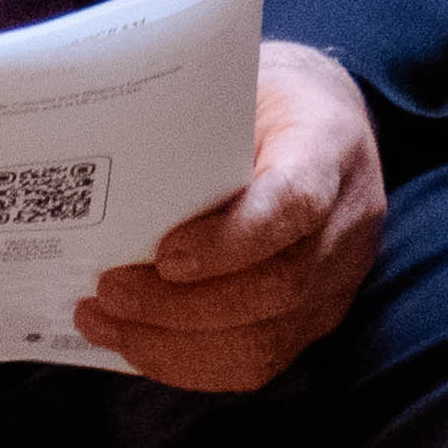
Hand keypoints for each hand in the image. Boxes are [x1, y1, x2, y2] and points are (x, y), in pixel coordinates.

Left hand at [78, 40, 386, 390]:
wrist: (325, 120)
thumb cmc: (264, 100)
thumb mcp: (235, 83)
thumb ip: (189, 126)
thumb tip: (98, 170)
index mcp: (330, 146)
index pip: (295, 205)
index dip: (231, 242)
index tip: (164, 254)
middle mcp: (349, 221)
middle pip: (276, 288)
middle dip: (179, 306)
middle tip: (108, 290)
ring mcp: (339, 278)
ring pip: (264, 341)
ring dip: (172, 345)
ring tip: (103, 322)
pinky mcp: (317, 316)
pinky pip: (257, 363)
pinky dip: (188, 364)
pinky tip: (135, 343)